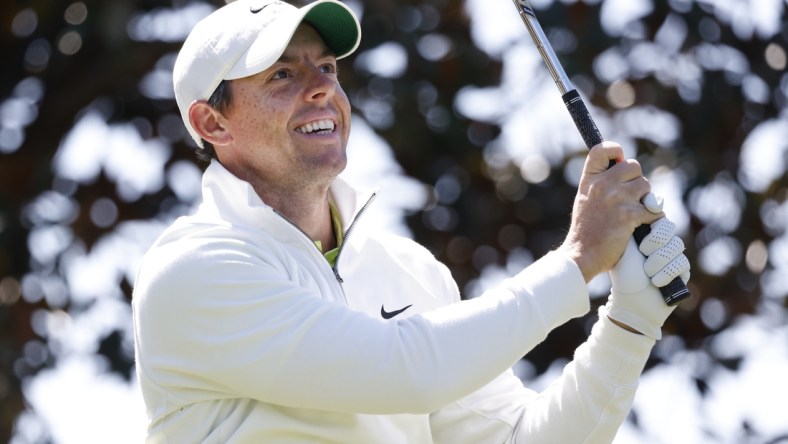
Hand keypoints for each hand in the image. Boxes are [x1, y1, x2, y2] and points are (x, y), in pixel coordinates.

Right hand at [559, 142, 662, 281]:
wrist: (581, 255)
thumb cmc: (586, 230)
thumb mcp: (585, 199)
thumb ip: (601, 183)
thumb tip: (624, 167)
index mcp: (589, 180)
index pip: (602, 149)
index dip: (615, 150)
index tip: (619, 160)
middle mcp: (602, 185)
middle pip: (633, 166)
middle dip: (636, 180)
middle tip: (630, 197)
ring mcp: (616, 199)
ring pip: (646, 186)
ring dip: (645, 199)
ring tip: (633, 212)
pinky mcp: (629, 215)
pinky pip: (654, 209)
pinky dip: (652, 218)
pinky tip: (642, 225)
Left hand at [606, 218, 690, 338]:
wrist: (628, 301)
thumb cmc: (622, 273)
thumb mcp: (624, 245)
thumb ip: (631, 223)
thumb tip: (641, 201)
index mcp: (647, 233)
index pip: (659, 217)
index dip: (654, 222)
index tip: (644, 231)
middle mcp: (662, 243)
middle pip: (670, 229)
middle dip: (657, 240)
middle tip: (643, 252)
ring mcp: (673, 256)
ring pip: (677, 246)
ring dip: (659, 260)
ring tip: (646, 272)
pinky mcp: (682, 272)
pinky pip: (682, 264)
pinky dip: (667, 272)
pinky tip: (655, 281)